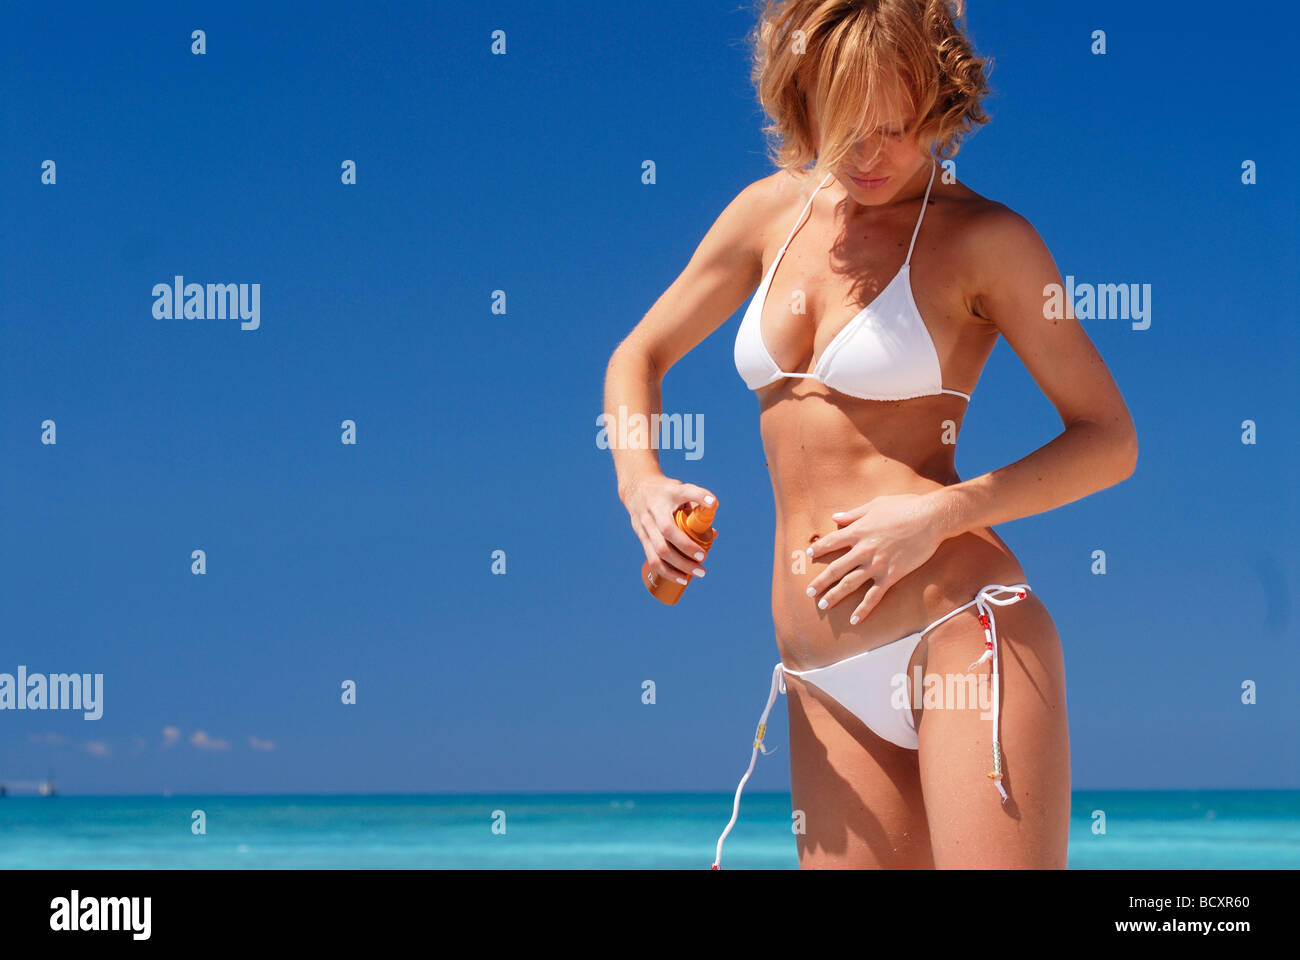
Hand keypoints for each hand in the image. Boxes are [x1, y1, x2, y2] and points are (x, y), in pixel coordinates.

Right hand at [621, 474, 717, 586]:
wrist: (635, 489)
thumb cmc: (666, 492)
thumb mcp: (681, 491)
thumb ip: (697, 510)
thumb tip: (712, 535)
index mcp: (669, 493)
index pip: (685, 492)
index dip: (699, 496)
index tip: (713, 504)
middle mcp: (655, 509)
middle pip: (668, 531)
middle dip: (687, 547)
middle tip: (704, 558)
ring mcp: (646, 524)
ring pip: (660, 550)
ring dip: (679, 565)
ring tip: (697, 573)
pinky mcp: (642, 536)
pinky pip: (652, 558)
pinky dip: (667, 572)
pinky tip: (681, 579)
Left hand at [805, 492, 946, 624]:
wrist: (930, 518)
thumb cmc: (904, 507)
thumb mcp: (875, 505)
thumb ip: (853, 513)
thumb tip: (834, 517)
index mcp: (857, 531)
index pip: (830, 542)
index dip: (818, 549)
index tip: (809, 555)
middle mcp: (862, 549)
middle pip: (835, 568)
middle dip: (820, 581)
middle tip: (809, 591)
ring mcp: (876, 564)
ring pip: (849, 584)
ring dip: (834, 596)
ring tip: (822, 606)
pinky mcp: (891, 575)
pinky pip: (874, 596)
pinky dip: (863, 609)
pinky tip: (854, 620)